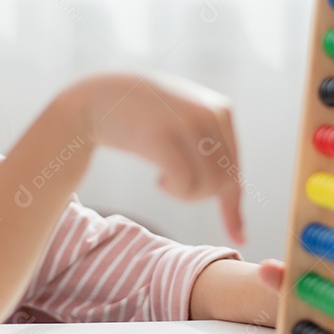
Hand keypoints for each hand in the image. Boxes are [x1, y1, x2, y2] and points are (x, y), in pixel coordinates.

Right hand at [68, 72, 243, 243]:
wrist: (96, 98)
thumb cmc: (139, 115)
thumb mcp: (182, 119)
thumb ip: (208, 140)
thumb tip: (231, 193)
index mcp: (220, 109)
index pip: (235, 168)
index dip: (232, 205)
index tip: (236, 236)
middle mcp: (210, 113)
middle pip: (225, 180)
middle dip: (200, 196)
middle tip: (171, 186)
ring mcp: (187, 123)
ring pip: (209, 185)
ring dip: (186, 195)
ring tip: (163, 182)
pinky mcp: (163, 136)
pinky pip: (186, 182)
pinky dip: (176, 190)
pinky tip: (158, 180)